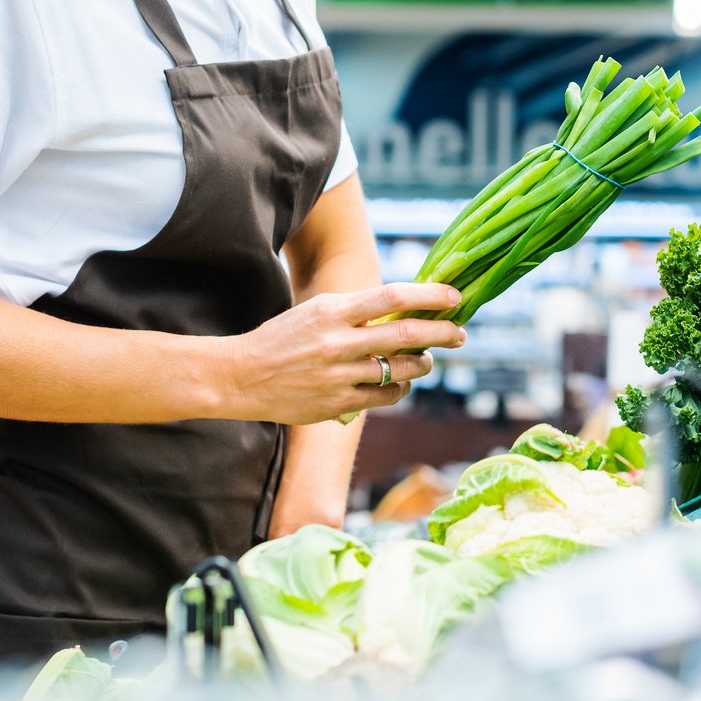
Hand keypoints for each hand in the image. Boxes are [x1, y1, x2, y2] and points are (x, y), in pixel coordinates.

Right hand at [213, 283, 465, 424]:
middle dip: (441, 334)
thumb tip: (403, 309)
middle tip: (460, 333)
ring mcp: (339, 376)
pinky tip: (398, 383)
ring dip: (421, 364)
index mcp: (332, 311)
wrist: (240, 377)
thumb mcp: (315, 313)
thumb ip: (355, 311)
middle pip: (406, 335)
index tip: (454, 297)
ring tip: (426, 360)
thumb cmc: (282, 339)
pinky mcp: (338, 404)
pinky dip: (399, 388)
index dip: (429, 297)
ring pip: (400, 370)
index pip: (392, 297)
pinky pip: (384, 397)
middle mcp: (338, 342)